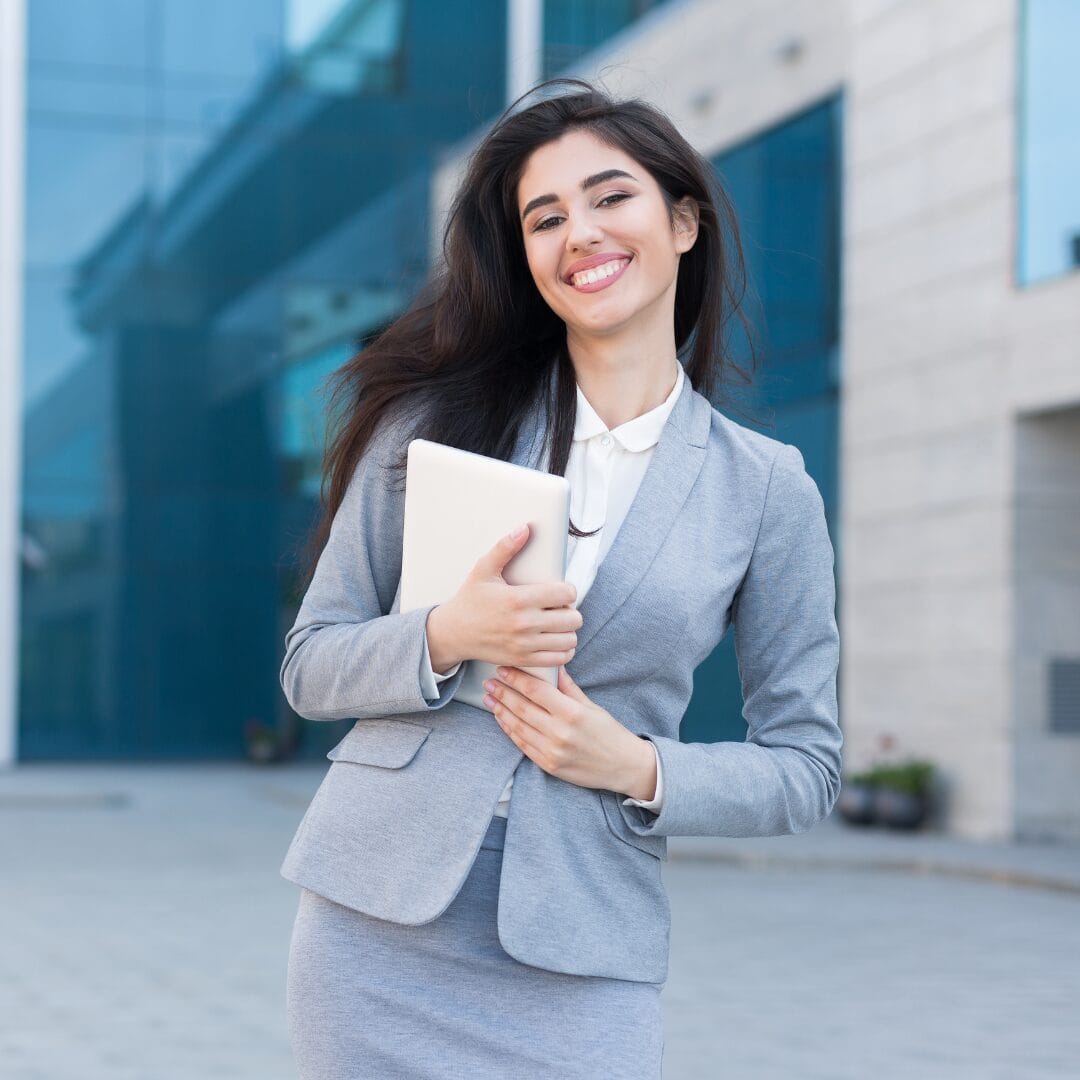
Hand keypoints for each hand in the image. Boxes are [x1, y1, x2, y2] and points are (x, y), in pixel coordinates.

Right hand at [428, 524, 582, 670]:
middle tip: (559, 608)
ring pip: (569, 639)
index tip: (559, 591)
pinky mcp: (524, 660)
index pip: (566, 594)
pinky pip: (560, 659)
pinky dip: (563, 650)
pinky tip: (555, 640)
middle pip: (573, 618)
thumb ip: (505, 548)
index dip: (567, 590)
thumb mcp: (484, 569)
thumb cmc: (470, 600)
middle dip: (571, 610)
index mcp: (518, 599)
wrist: (453, 633)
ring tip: (557, 623)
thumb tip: (524, 528)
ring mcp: (525, 645)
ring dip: (568, 631)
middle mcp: (524, 624)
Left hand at [482, 665, 655, 797]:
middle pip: (522, 707)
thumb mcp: (591, 706)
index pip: (536, 690)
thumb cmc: (609, 733)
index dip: (516, 678)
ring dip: (500, 710)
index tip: (503, 669)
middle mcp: (560, 732)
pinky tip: (501, 719)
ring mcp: (552, 751)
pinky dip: (509, 730)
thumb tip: (553, 666)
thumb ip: (568, 687)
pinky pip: (522, 745)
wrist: (623, 766)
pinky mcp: (548, 765)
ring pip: (518, 726)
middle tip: (489, 682)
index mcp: (572, 713)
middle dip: (502, 692)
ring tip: (489, 698)